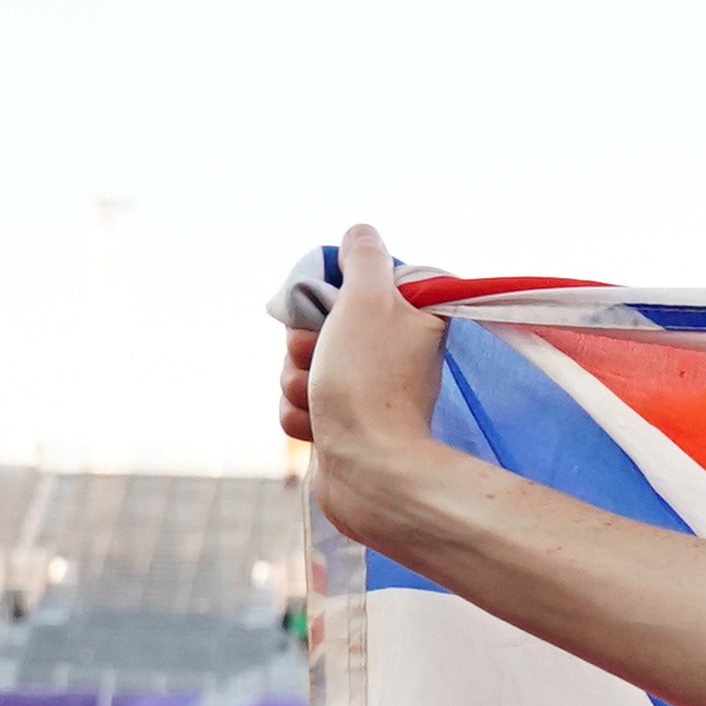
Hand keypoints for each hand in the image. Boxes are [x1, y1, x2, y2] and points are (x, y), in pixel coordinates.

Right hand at [288, 226, 454, 547]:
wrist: (372, 473)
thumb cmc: (370, 381)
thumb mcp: (370, 299)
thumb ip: (364, 259)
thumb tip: (361, 232)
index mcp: (408, 321)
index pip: (340, 290)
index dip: (320, 301)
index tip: (325, 313)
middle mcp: (391, 357)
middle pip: (313, 330)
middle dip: (302, 346)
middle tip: (320, 359)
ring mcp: (366, 395)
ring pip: (300, 369)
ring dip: (297, 383)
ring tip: (323, 403)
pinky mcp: (345, 431)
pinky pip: (299, 408)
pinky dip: (300, 417)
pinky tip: (318, 431)